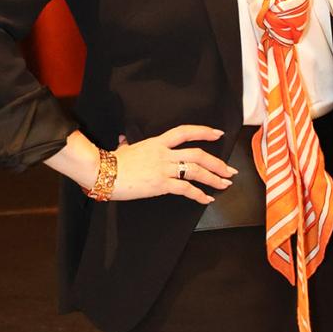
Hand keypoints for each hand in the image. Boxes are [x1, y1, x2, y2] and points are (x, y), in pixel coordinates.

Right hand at [52, 126, 234, 204]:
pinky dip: (199, 195)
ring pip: (196, 170)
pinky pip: (185, 188)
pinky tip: (207, 199)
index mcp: (157, 142)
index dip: (204, 131)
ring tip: (225, 184)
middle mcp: (164, 153)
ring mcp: (163, 168)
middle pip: (198, 154)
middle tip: (230, 170)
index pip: (185, 132)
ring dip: (214, 178)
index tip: (218, 134)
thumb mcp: (124, 148)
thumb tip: (124, 140)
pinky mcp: (161, 184)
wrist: (102, 172)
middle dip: (217, 163)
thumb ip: (128, 144)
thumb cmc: (110, 162)